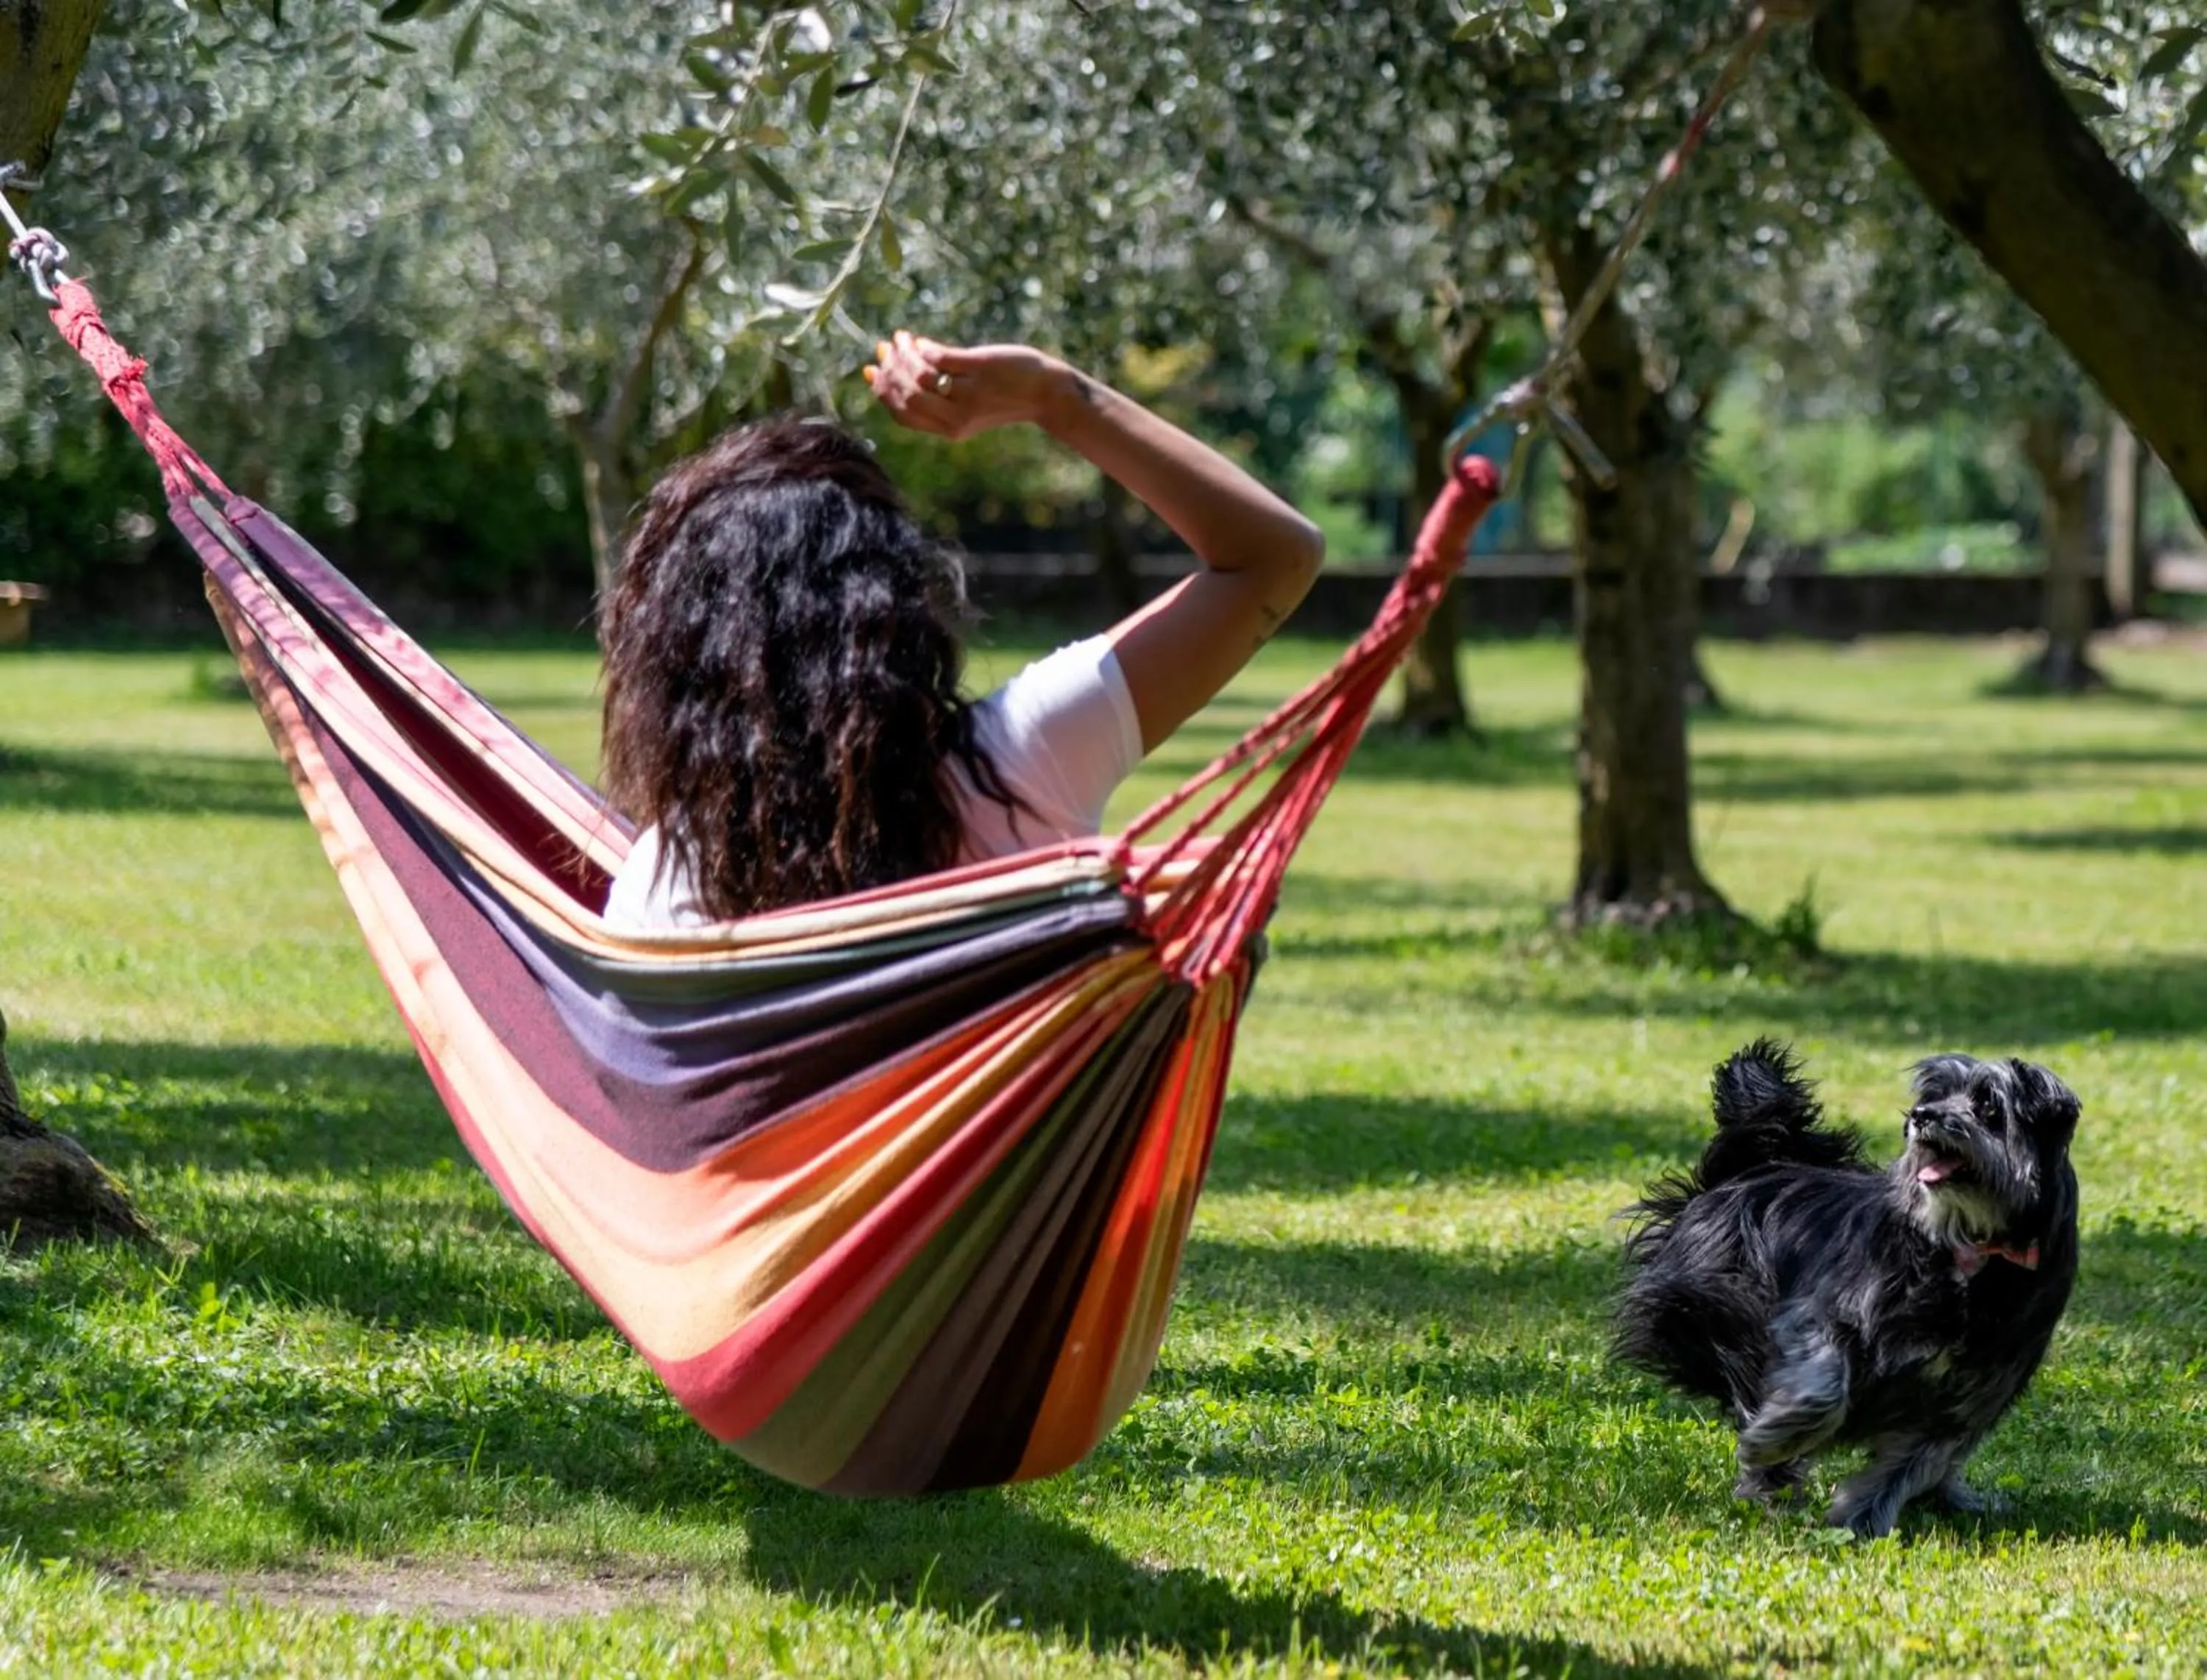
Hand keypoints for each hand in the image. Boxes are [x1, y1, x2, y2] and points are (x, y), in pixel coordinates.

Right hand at [863, 330, 1068, 440]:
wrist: (1047, 393)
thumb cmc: (1004, 396)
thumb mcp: (968, 407)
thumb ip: (937, 399)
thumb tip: (896, 374)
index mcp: (950, 430)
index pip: (903, 415)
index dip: (882, 393)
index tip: (871, 371)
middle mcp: (957, 417)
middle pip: (907, 394)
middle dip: (889, 370)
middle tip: (884, 348)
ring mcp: (970, 393)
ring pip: (919, 375)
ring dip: (903, 354)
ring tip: (901, 339)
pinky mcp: (980, 369)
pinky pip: (939, 357)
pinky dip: (923, 347)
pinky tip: (920, 341)